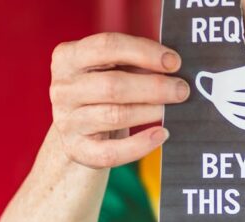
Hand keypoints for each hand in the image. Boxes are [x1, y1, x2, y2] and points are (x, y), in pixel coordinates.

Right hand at [49, 32, 189, 168]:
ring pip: (115, 115)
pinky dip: (141, 144)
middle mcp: (62, 88)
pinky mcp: (78, 150)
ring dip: (150, 111)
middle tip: (182, 90)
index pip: (107, 46)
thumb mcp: (112, 70)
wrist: (79, 134)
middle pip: (113, 85)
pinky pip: (112, 151)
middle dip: (154, 87)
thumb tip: (173, 65)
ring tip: (171, 110)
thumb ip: (136, 63)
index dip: (144, 52)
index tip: (174, 62)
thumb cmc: (104, 94)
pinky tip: (162, 135)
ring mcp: (67, 121)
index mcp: (68, 57)